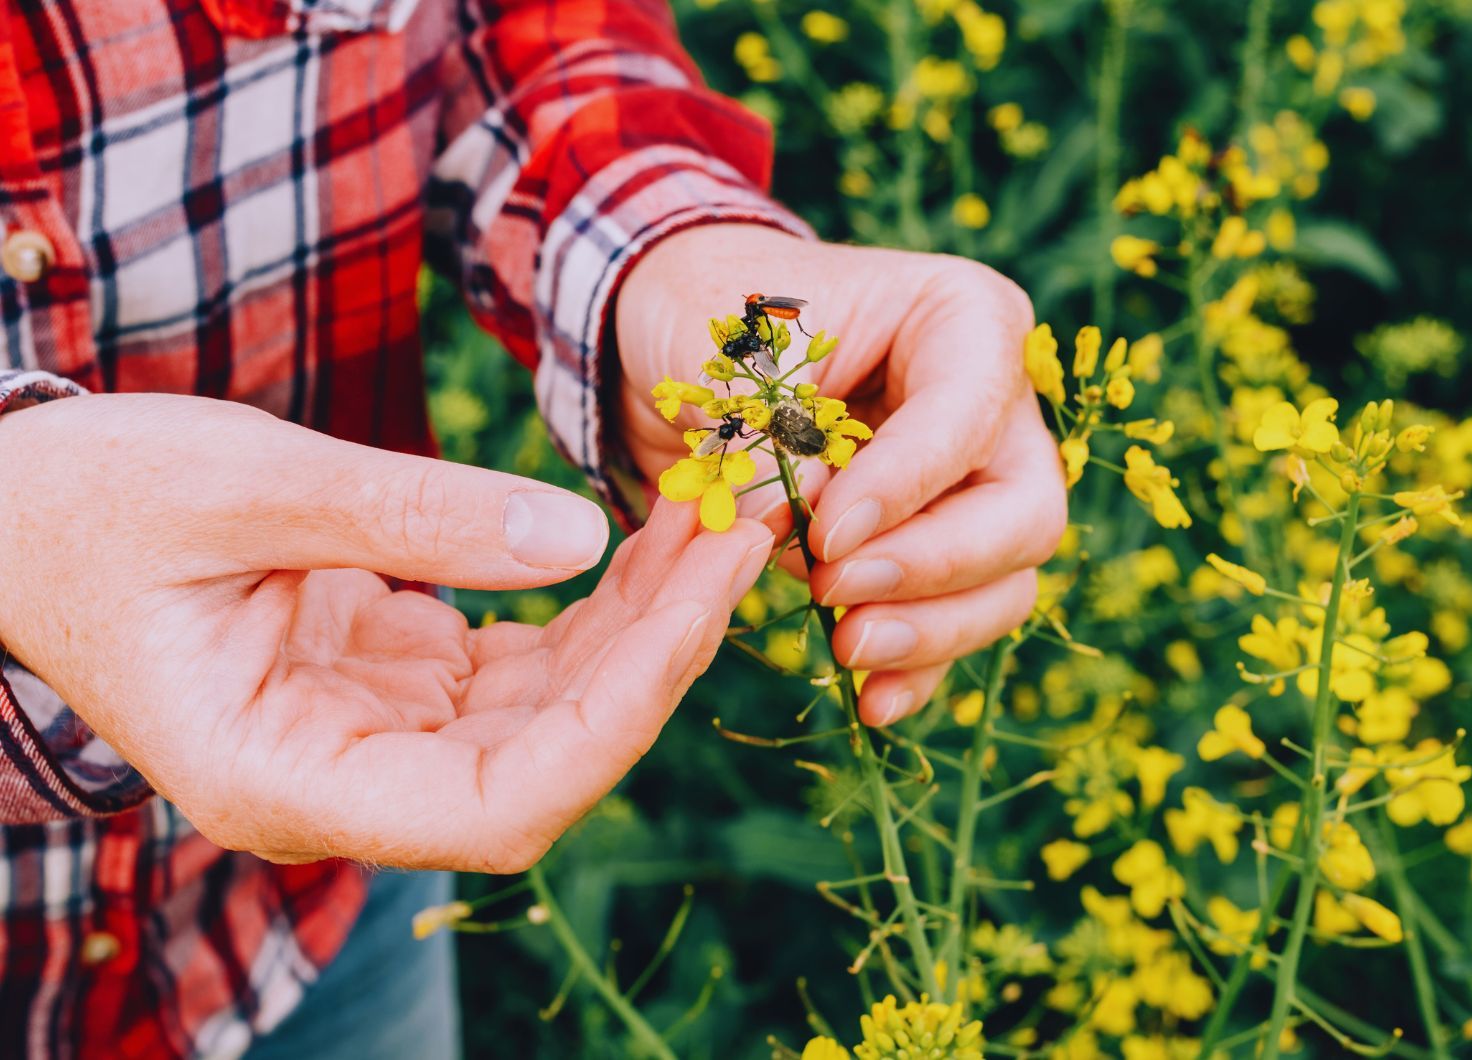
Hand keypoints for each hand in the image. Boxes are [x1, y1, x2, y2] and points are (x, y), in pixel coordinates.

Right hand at [0, 394, 771, 869]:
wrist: (18, 511)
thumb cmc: (89, 502)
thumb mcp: (241, 484)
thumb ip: (413, 515)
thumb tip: (580, 537)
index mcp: (284, 778)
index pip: (501, 801)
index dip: (620, 718)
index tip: (701, 601)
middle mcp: (346, 782)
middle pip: (553, 757)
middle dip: (660, 651)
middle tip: (744, 527)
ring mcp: (377, 736)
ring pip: (554, 708)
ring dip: (642, 620)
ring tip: (714, 513)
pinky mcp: (397, 681)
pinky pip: (525, 661)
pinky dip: (592, 603)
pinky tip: (647, 533)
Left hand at [616, 225, 1065, 727]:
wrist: (679, 342)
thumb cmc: (710, 311)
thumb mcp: (729, 351)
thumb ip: (772, 434)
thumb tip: (806, 530)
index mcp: (964, 320)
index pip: (968, 415)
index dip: (906, 486)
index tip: (825, 537)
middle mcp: (993, 406)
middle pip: (1021, 512)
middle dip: (934, 568)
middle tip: (835, 592)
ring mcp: (973, 485)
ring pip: (1004, 581)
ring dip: (931, 629)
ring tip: (845, 647)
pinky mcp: (933, 548)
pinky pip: (956, 621)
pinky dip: (918, 667)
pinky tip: (871, 701)